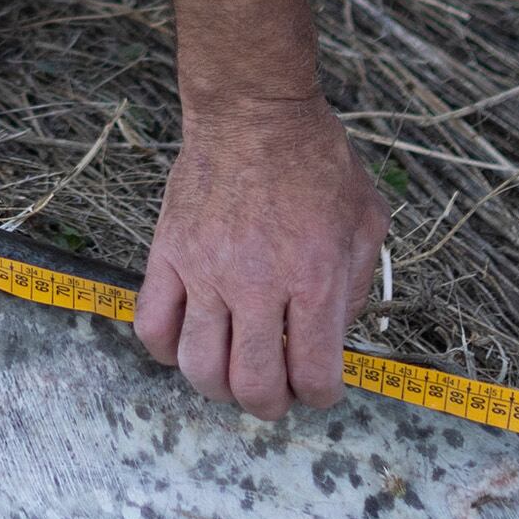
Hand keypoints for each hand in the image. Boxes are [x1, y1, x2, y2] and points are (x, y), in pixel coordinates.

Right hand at [135, 96, 389, 416]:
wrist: (255, 113)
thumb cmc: (315, 161)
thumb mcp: (366, 220)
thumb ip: (356, 286)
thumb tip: (336, 338)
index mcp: (314, 279)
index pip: (314, 375)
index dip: (320, 397)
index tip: (318, 389)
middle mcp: (257, 284)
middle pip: (253, 385)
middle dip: (270, 405)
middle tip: (275, 395)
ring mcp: (206, 272)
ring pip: (199, 367)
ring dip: (219, 387)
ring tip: (232, 375)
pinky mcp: (168, 255)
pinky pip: (153, 326)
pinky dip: (167, 351)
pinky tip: (188, 342)